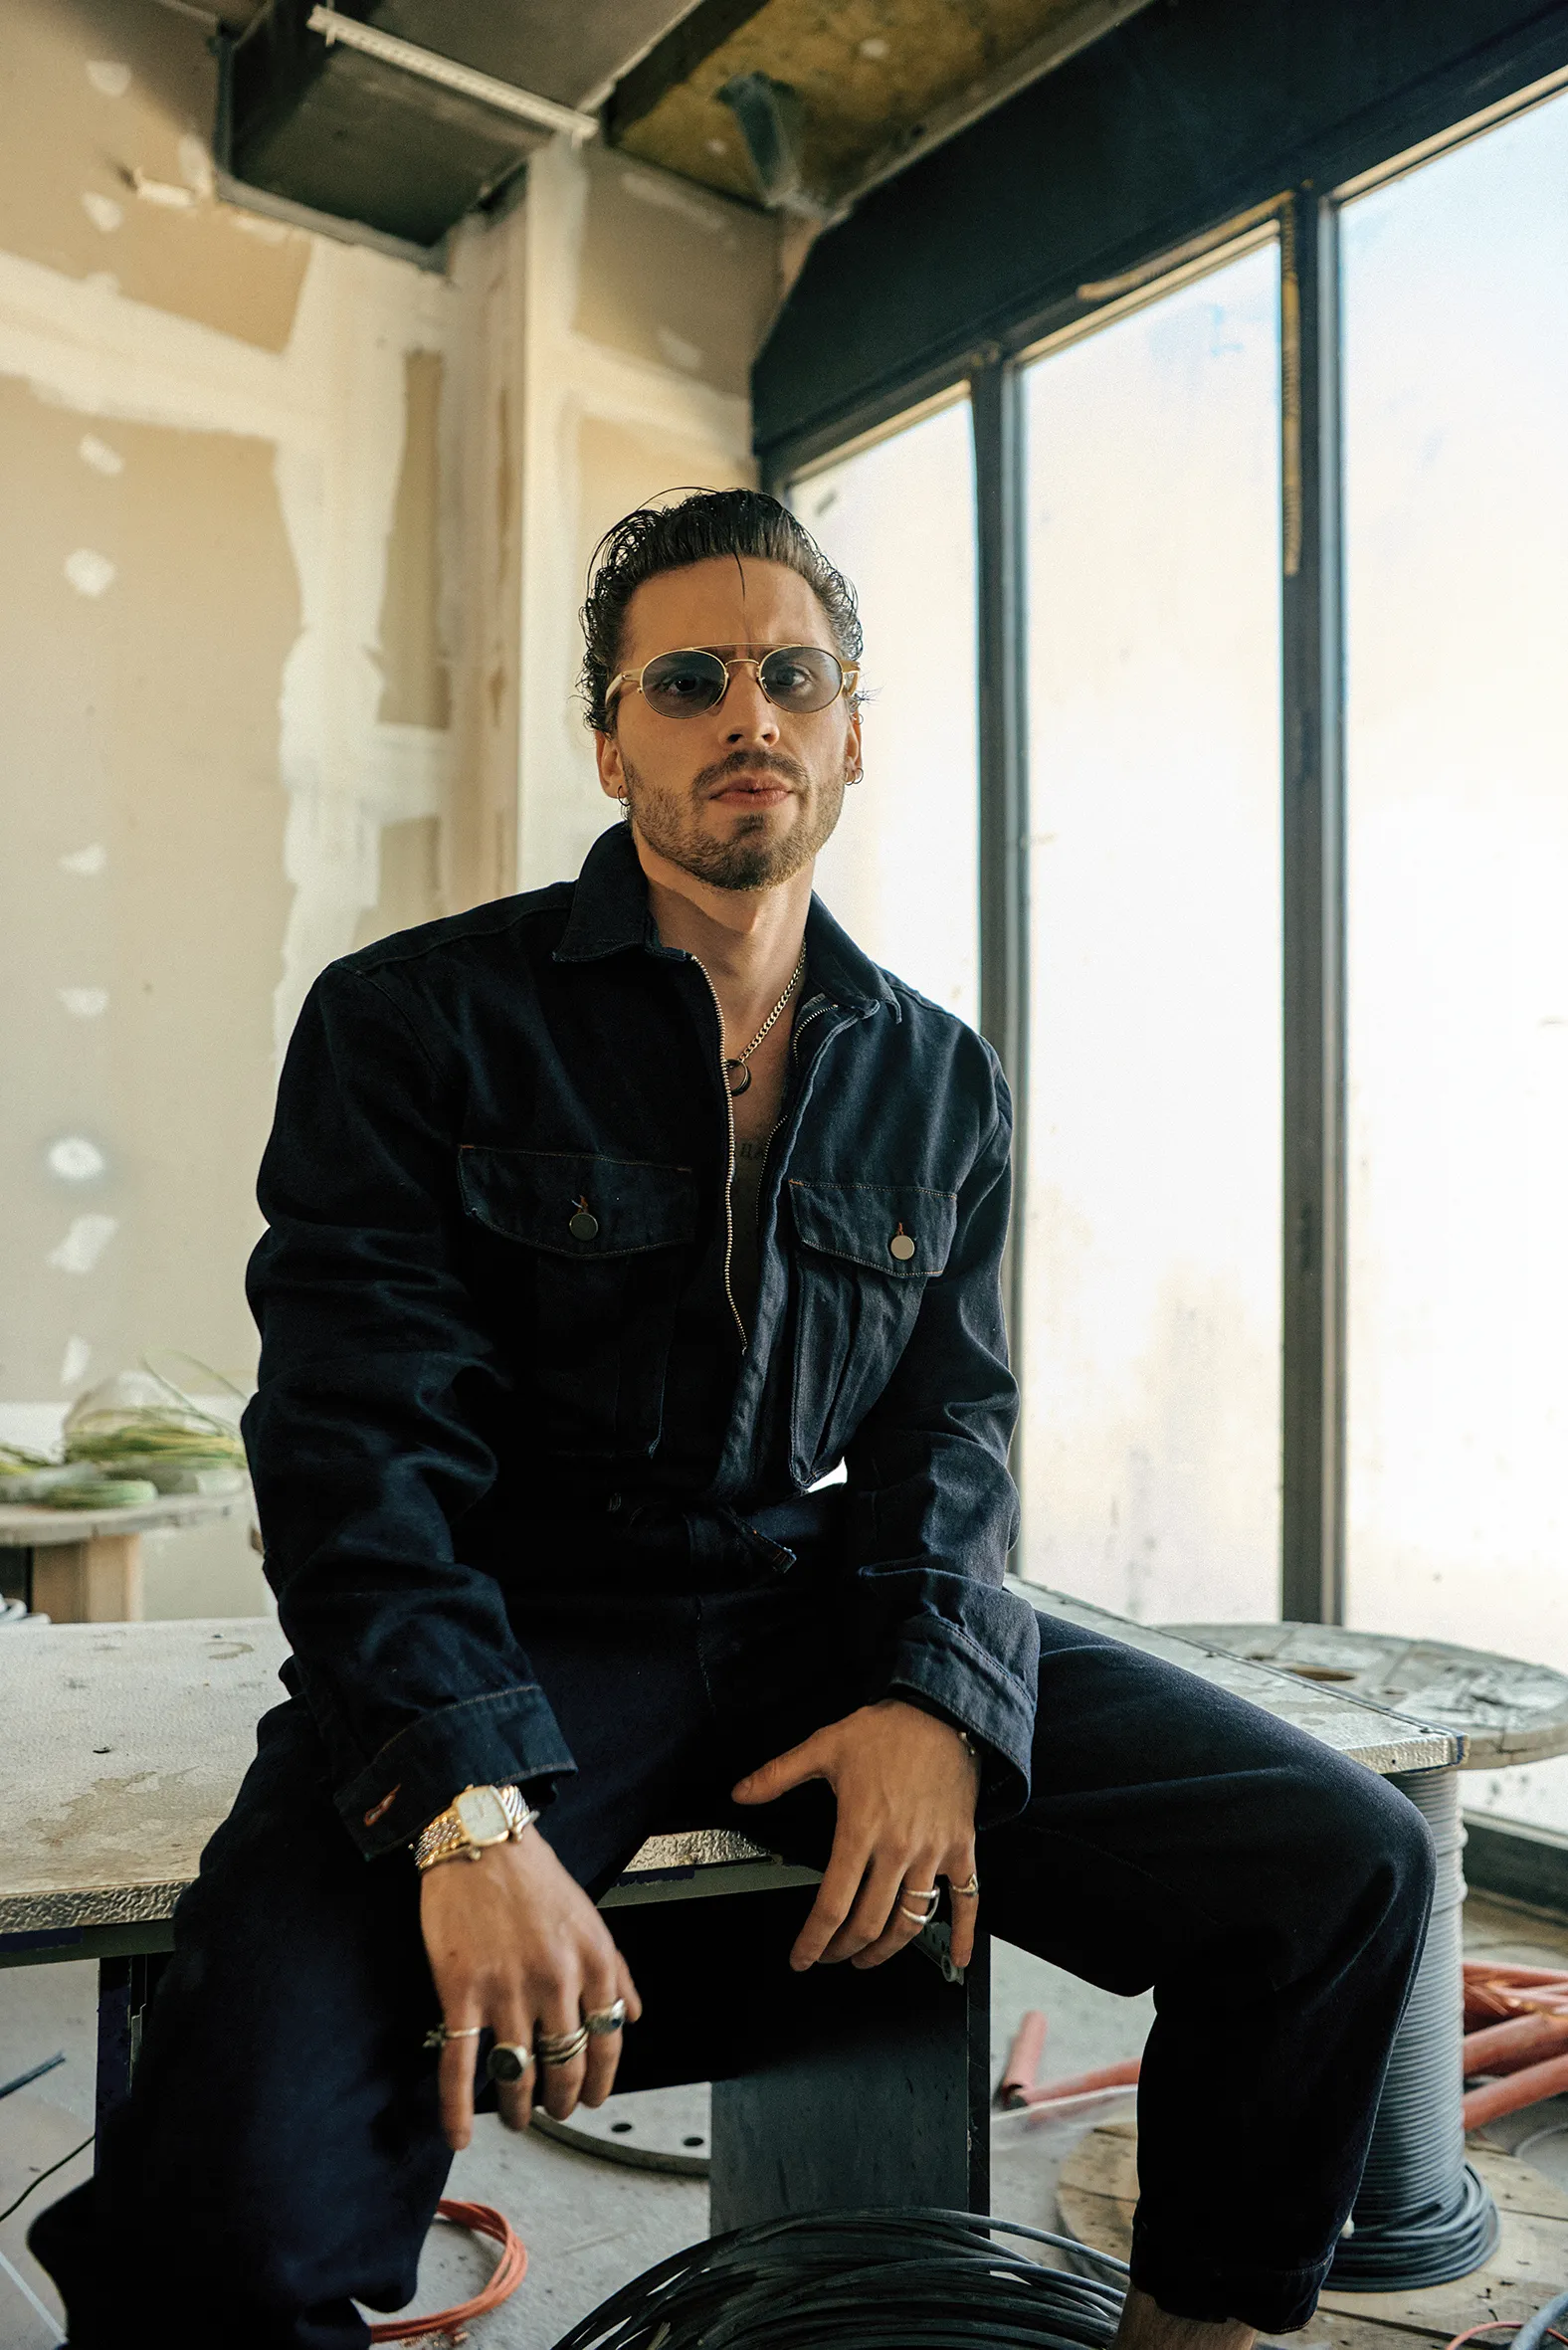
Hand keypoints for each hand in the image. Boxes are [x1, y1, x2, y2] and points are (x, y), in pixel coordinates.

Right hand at [419, 1827, 641, 2149]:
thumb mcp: (590, 1917)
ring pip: (517, 2074)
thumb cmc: (535, 1877)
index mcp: (593, 1962)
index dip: (599, 2081)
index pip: (607, 2043)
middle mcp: (555, 1980)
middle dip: (560, 2100)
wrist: (481, 1840)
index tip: (591, 2099)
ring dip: (518, 2108)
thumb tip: (631, 2016)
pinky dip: (457, 2108)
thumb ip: (616, 1969)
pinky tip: (459, 2134)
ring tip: (516, 2118)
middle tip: (553, 2110)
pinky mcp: (461, 1992)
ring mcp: (507, 1989)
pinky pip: (460, 2065)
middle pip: (565, 2065)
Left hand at [732, 1698, 979, 1972]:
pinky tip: (958, 1958)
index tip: (802, 1958)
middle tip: (830, 1956)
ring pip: (911, 1920)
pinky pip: (968, 1900)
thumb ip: (778, 1775)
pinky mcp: (961, 1849)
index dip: (814, 1940)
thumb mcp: (824, 1746)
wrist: (942, 1714)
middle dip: (844, 1949)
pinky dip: (964, 1934)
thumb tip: (740, 1792)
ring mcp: (933, 1854)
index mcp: (860, 1831)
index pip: (832, 1904)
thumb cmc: (886, 1731)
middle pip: (869, 1922)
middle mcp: (897, 1850)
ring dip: (887, 1949)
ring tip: (868, 1957)